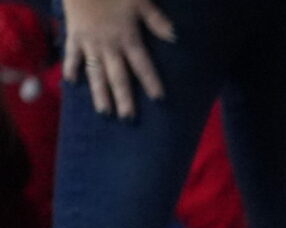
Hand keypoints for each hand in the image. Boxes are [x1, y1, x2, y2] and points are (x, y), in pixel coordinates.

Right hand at [63, 0, 175, 120]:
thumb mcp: (139, 1)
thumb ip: (156, 20)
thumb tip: (175, 37)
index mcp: (128, 38)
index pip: (142, 65)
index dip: (151, 81)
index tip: (159, 99)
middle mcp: (109, 45)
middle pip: (118, 76)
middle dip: (124, 98)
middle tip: (129, 119)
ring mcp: (90, 42)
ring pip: (96, 73)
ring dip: (100, 93)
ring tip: (105, 112)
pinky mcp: (74, 35)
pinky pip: (73, 55)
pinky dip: (72, 68)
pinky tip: (72, 82)